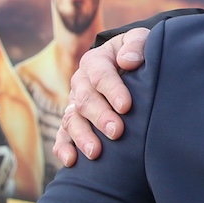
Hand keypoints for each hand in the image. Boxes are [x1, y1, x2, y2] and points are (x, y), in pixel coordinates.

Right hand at [55, 28, 149, 166]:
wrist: (129, 64)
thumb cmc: (138, 53)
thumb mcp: (141, 40)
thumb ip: (136, 45)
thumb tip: (129, 61)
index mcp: (96, 61)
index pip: (101, 75)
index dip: (113, 90)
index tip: (126, 106)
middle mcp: (81, 83)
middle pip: (85, 100)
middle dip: (100, 117)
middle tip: (117, 132)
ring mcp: (74, 103)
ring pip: (71, 120)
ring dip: (82, 137)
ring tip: (95, 153)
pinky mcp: (73, 121)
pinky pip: (62, 135)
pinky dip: (64, 148)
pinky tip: (71, 162)